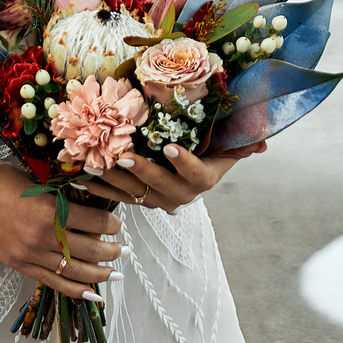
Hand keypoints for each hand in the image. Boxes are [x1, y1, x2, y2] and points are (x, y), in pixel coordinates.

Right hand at [0, 166, 119, 300]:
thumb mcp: (36, 182)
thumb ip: (61, 196)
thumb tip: (89, 204)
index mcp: (50, 209)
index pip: (94, 221)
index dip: (111, 223)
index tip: (117, 223)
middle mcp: (43, 237)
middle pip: (90, 249)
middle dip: (112, 251)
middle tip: (124, 250)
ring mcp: (31, 255)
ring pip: (76, 271)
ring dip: (100, 274)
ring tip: (115, 273)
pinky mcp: (21, 266)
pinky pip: (54, 282)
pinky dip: (75, 290)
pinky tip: (93, 294)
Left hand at [76, 138, 263, 214]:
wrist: (191, 173)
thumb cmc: (210, 149)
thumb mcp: (227, 144)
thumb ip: (242, 142)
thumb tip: (262, 142)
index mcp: (203, 179)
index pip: (196, 174)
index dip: (185, 163)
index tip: (172, 147)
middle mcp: (181, 194)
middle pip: (160, 185)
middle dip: (142, 170)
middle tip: (123, 154)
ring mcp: (157, 200)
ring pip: (133, 191)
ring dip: (112, 178)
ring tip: (93, 164)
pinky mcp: (137, 200)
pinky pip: (116, 197)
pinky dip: (97, 189)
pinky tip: (79, 180)